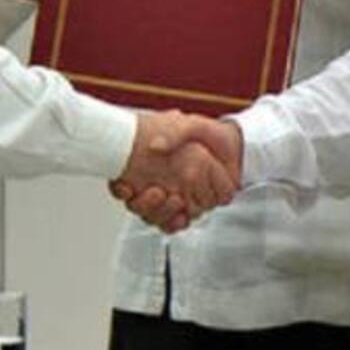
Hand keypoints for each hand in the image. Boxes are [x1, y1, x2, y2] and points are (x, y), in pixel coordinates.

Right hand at [111, 110, 242, 232]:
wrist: (231, 146)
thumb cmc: (207, 134)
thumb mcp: (191, 125)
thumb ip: (174, 133)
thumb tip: (155, 147)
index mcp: (150, 163)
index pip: (121, 183)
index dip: (119, 188)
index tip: (125, 187)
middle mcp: (154, 183)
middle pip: (136, 204)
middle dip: (144, 204)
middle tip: (157, 192)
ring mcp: (169, 197)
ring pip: (153, 217)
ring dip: (160, 213)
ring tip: (175, 200)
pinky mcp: (186, 208)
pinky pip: (172, 224)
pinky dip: (174, 223)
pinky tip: (181, 217)